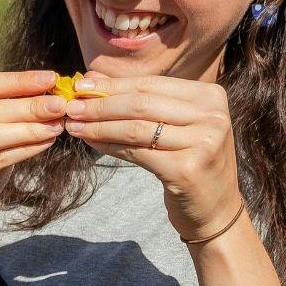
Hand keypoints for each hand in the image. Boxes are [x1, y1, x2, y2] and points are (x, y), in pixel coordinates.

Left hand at [61, 72, 241, 239]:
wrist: (215, 208)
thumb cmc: (188, 160)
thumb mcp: (173, 125)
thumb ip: (138, 100)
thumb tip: (92, 77)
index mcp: (210, 96)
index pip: (150, 84)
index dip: (112, 85)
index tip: (80, 86)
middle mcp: (212, 116)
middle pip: (141, 104)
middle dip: (100, 105)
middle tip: (70, 107)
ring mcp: (204, 143)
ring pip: (136, 128)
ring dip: (99, 126)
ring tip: (74, 125)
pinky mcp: (187, 169)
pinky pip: (137, 153)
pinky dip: (109, 146)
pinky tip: (91, 143)